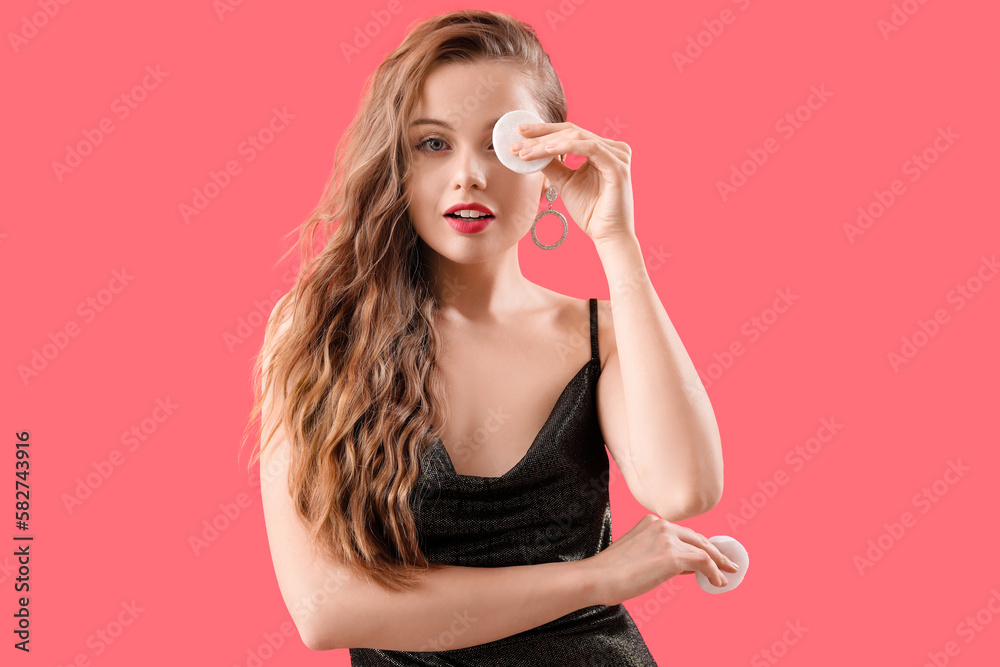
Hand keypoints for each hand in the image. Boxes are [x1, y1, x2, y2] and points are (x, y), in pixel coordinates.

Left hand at [510, 121, 634, 244]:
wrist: (607, 235)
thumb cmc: (591, 212)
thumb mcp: (565, 182)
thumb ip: (552, 164)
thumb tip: (530, 150)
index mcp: (602, 149)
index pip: (569, 133)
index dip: (544, 131)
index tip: (519, 132)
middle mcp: (612, 148)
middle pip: (572, 131)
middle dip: (542, 134)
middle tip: (518, 137)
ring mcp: (617, 155)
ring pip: (577, 138)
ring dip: (548, 142)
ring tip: (527, 150)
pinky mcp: (618, 166)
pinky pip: (590, 148)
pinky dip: (567, 148)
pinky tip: (547, 150)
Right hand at [580, 514, 739, 606]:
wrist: (598, 577)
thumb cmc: (612, 572)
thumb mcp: (638, 554)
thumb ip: (662, 554)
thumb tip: (688, 566)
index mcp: (651, 521)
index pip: (684, 533)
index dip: (701, 545)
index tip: (712, 557)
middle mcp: (661, 525)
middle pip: (698, 538)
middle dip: (715, 552)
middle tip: (728, 564)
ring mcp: (667, 539)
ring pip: (704, 549)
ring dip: (719, 563)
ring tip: (728, 574)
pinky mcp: (672, 556)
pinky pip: (704, 562)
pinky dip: (715, 572)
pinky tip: (718, 582)